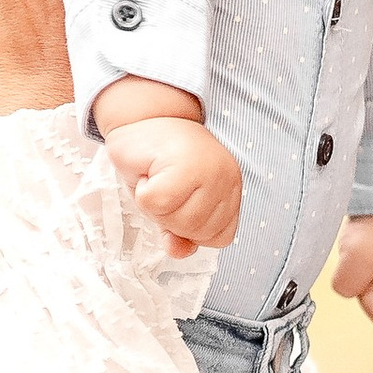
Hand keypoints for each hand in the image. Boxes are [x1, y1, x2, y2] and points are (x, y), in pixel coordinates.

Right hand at [103, 115, 243, 255]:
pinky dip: (143, 193)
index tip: (178, 200)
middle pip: (197, 232)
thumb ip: (179, 233)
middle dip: (169, 217)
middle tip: (163, 186)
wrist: (140, 120)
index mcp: (232, 190)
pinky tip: (147, 172)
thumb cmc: (157, 165)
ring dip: (155, 206)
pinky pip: (157, 204)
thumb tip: (179, 252)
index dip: (191, 231)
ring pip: (179, 221)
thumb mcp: (171, 207)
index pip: (220, 238)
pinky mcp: (184, 163)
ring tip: (156, 178)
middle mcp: (227, 179)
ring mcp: (209, 170)